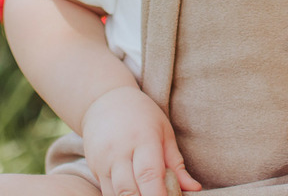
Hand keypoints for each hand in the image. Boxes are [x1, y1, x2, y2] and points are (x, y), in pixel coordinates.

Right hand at [81, 86, 201, 195]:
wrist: (106, 101)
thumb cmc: (142, 116)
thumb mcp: (164, 132)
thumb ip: (177, 163)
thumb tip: (194, 188)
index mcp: (142, 139)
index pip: (149, 175)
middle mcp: (119, 151)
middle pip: (129, 191)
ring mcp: (103, 161)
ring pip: (115, 195)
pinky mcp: (93, 168)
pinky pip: (107, 192)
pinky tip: (134, 194)